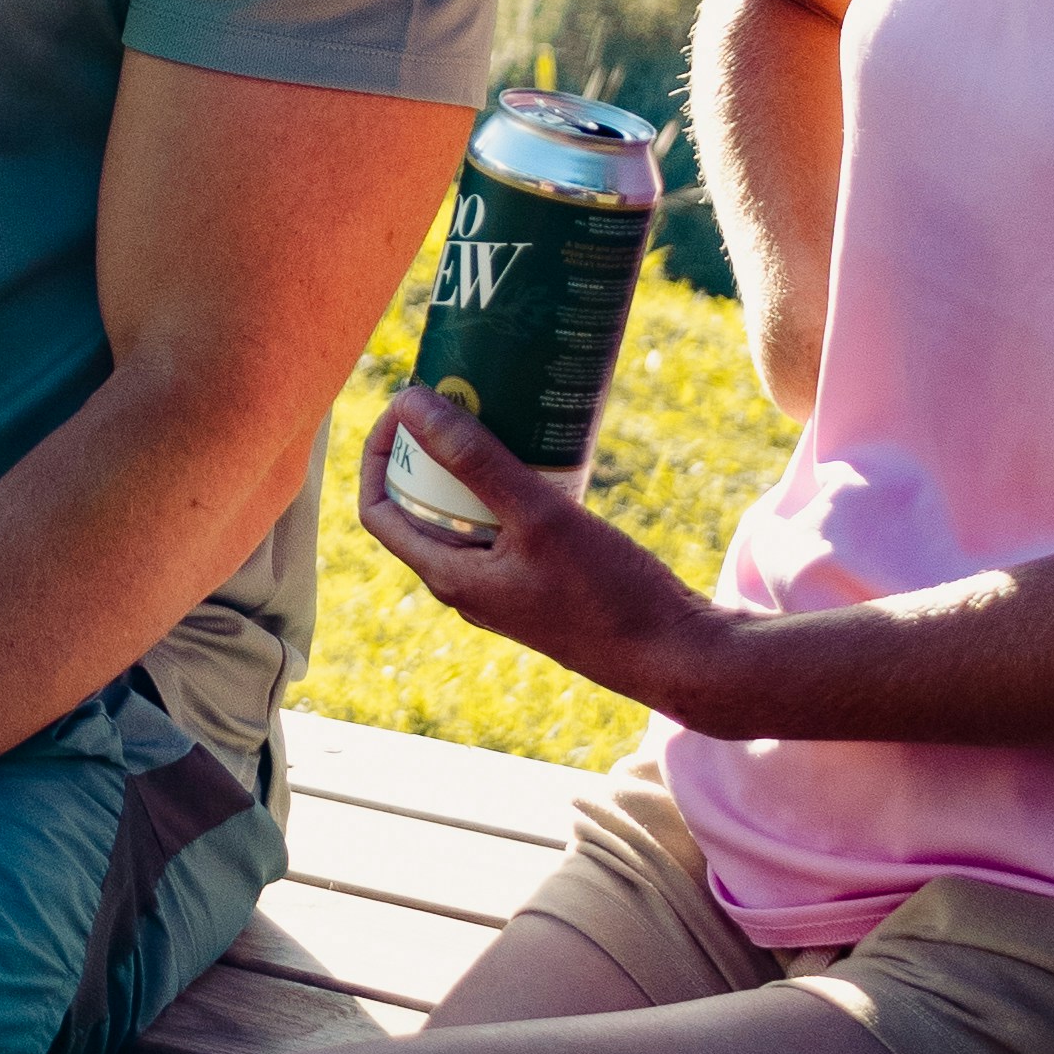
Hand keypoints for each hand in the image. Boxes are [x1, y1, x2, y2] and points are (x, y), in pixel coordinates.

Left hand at [354, 385, 720, 705]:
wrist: (675, 655)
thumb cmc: (606, 594)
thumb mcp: (540, 517)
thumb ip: (476, 461)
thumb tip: (410, 403)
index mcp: (450, 578)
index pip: (379, 510)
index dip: (380, 454)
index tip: (407, 405)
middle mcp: (468, 587)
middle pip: (420, 509)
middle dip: (429, 452)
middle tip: (460, 398)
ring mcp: (506, 588)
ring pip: (467, 517)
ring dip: (472, 468)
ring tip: (499, 416)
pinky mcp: (542, 584)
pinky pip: (507, 528)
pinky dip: (511, 489)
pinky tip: (545, 457)